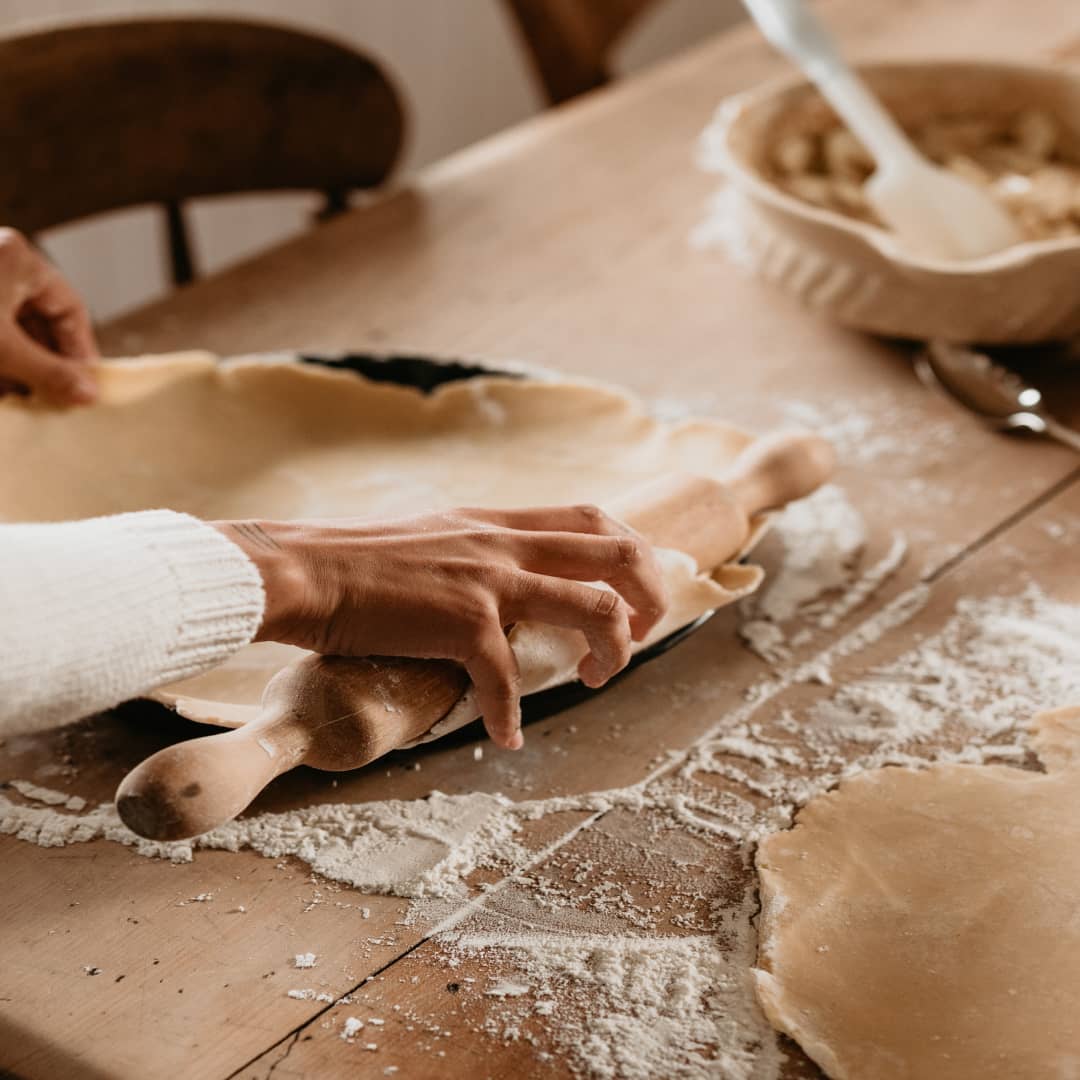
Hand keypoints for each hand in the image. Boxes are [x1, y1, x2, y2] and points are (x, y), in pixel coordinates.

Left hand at [0, 228, 98, 404]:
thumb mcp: (2, 349)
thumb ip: (48, 372)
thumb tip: (89, 395)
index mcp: (20, 258)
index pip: (70, 308)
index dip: (80, 350)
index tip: (84, 385)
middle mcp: (2, 263)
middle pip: (42, 320)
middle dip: (47, 363)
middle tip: (56, 398)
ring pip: (14, 329)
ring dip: (21, 366)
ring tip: (25, 399)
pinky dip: (1, 360)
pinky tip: (2, 388)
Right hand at [215, 506, 668, 749]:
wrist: (303, 571)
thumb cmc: (353, 560)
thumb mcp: (430, 538)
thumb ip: (474, 550)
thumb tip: (499, 577)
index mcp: (497, 522)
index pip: (592, 516)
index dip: (628, 552)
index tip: (631, 591)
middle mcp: (504, 543)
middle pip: (617, 551)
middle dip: (649, 594)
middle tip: (639, 636)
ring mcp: (488, 580)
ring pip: (595, 606)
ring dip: (612, 651)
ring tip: (592, 681)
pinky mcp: (461, 622)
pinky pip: (509, 678)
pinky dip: (511, 715)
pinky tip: (506, 738)